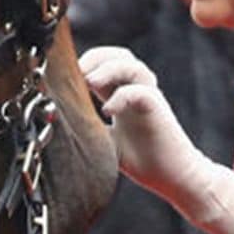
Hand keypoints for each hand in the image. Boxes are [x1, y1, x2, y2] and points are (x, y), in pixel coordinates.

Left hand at [81, 47, 233, 233]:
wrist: (175, 178)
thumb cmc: (144, 161)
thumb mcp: (106, 142)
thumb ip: (88, 127)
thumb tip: (58, 122)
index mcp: (122, 96)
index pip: (106, 64)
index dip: (87, 63)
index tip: (66, 77)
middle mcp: (137, 91)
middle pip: (120, 55)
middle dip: (96, 57)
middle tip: (77, 73)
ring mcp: (149, 98)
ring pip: (133, 67)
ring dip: (108, 69)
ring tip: (89, 82)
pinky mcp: (158, 111)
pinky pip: (141, 92)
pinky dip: (121, 97)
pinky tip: (108, 112)